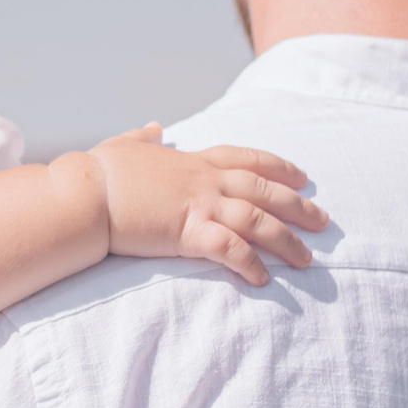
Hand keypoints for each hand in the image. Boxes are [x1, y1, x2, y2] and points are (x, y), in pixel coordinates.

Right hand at [88, 125, 327, 286]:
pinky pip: (231, 249)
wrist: (84, 193)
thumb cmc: (99, 172)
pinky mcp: (188, 232)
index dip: (278, 167)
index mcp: (192, 160)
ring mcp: (199, 205)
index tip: (301, 177)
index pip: (246, 158)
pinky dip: (251, 264)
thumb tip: (151, 127)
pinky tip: (264, 280)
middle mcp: (204, 180)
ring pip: (258, 220)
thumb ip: (142, 137)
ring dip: (286, 241)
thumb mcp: (123, 145)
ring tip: (306, 260)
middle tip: (323, 222)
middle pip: (264, 190)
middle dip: (298, 206)